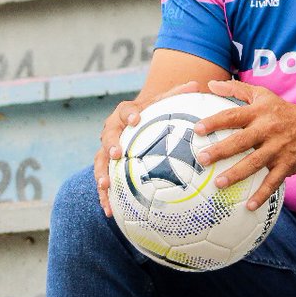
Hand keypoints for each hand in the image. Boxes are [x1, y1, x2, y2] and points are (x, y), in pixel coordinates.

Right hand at [93, 80, 202, 215]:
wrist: (134, 120)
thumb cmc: (154, 112)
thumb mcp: (164, 101)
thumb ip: (177, 94)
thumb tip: (196, 84)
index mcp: (126, 113)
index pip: (126, 111)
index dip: (129, 114)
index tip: (136, 119)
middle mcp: (112, 130)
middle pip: (107, 136)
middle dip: (111, 145)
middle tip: (117, 154)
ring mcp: (106, 149)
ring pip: (99, 161)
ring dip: (101, 173)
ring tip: (105, 186)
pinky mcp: (105, 167)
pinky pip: (102, 182)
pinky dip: (104, 197)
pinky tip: (109, 212)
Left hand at [194, 79, 295, 210]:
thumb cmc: (283, 111)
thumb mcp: (262, 95)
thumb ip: (236, 89)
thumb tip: (210, 84)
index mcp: (260, 113)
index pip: (233, 116)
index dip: (215, 122)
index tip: (197, 129)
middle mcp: (268, 130)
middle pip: (241, 141)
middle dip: (221, 150)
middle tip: (202, 159)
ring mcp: (278, 148)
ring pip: (255, 162)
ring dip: (236, 174)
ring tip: (218, 184)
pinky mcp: (287, 164)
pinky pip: (273, 181)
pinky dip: (262, 194)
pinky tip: (249, 206)